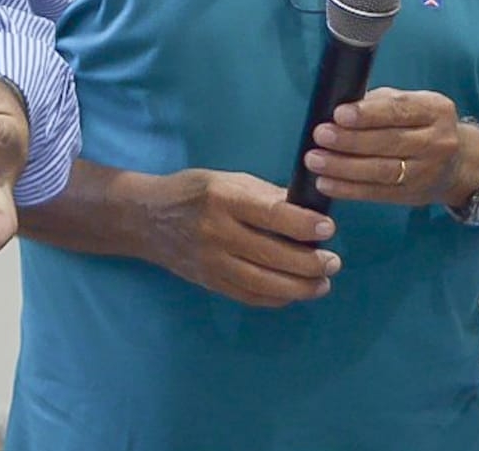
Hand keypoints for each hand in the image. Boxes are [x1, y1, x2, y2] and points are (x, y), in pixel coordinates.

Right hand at [136, 168, 340, 307]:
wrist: (145, 218)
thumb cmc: (191, 192)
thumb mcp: (226, 180)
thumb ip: (264, 195)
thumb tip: (306, 210)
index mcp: (222, 199)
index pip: (270, 214)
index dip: (303, 224)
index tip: (328, 229)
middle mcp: (217, 232)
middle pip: (273, 255)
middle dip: (311, 262)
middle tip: (333, 261)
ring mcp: (212, 263)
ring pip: (265, 283)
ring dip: (301, 287)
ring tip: (322, 282)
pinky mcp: (210, 283)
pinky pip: (251, 297)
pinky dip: (278, 298)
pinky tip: (294, 291)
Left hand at [303, 87, 469, 206]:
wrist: (458, 163)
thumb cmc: (418, 124)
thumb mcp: (408, 104)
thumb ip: (377, 103)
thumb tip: (336, 105)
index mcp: (435, 110)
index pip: (399, 110)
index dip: (368, 114)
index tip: (339, 114)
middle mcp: (437, 141)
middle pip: (390, 142)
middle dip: (351, 140)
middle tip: (320, 135)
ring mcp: (428, 172)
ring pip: (383, 171)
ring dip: (344, 167)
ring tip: (315, 160)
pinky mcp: (414, 196)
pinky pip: (378, 194)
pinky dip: (349, 190)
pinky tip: (326, 183)